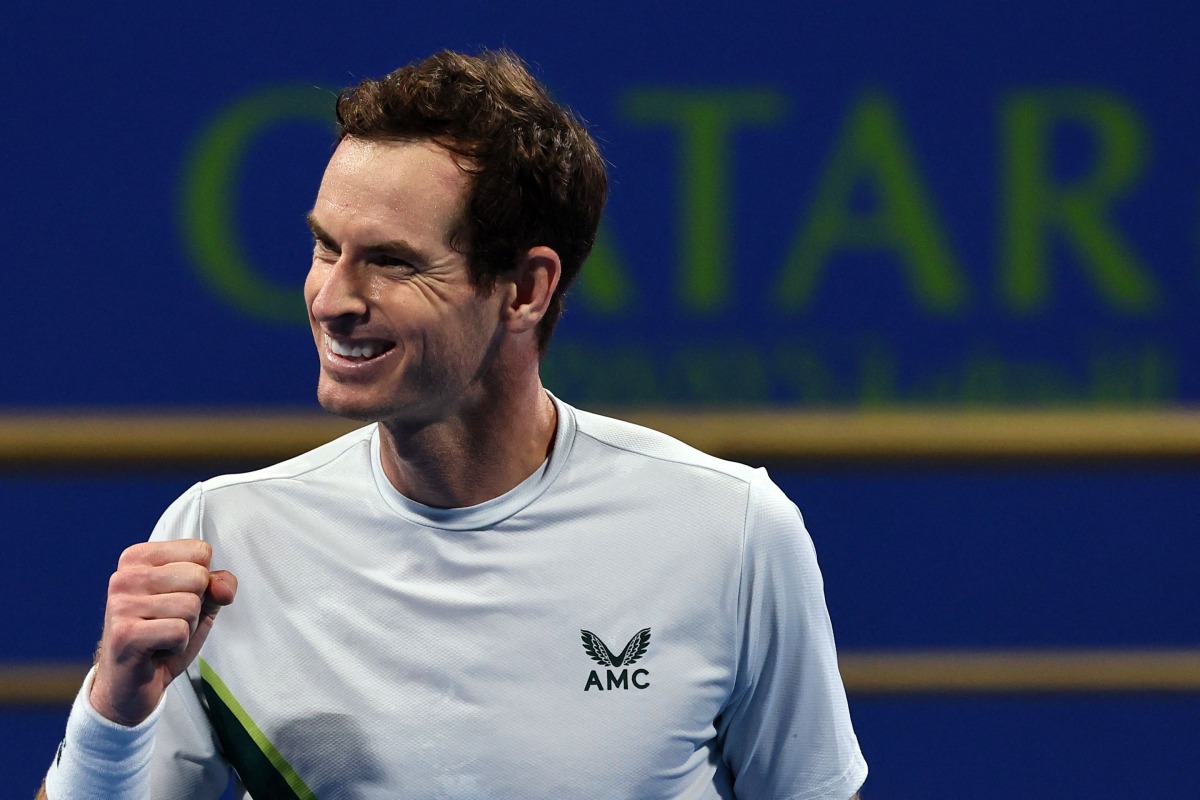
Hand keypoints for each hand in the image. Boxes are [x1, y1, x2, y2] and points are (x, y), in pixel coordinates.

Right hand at [89, 540, 236, 725]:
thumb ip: (219, 585)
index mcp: (139, 558)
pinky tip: (157, 650)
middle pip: (197, 577)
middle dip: (195, 606)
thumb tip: (223, 587)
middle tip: (168, 622)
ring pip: (190, 605)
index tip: (175, 600)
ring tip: (162, 636)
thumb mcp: (200, 602)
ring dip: (186, 628)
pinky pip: (179, 631)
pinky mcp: (124, 634)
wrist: (132, 684)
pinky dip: (177, 645)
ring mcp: (120, 605)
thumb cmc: (163, 636)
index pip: (200, 551)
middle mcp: (124, 576)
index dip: (202, 582)